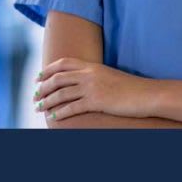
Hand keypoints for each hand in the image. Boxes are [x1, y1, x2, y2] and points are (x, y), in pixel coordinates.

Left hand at [34, 58, 151, 121]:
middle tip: (34, 95)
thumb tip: (82, 83)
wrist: (146, 94)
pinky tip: (54, 117)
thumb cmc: (131, 88)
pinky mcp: (96, 101)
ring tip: (39, 107)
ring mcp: (92, 88)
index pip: (64, 63)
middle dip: (43, 87)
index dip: (48, 69)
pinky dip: (60, 113)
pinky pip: (72, 107)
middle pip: (58, 78)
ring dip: (47, 101)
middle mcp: (89, 74)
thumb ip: (95, 77)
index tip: (38, 77)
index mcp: (92, 66)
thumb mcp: (110, 76)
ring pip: (61, 93)